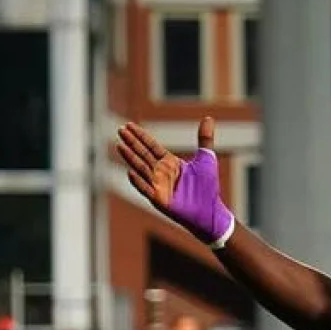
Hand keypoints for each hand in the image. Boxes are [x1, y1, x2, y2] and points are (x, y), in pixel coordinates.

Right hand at [117, 117, 234, 245]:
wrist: (210, 211)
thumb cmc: (208, 187)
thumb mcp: (206, 159)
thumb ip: (204, 139)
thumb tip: (208, 118)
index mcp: (170, 162)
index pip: (151, 146)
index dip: (140, 136)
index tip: (129, 125)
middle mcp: (161, 172)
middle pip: (143, 154)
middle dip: (132, 142)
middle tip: (120, 129)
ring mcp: (159, 185)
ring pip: (141, 168)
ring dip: (130, 158)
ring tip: (120, 145)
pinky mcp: (160, 199)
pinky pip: (146, 189)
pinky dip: (139, 181)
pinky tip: (130, 171)